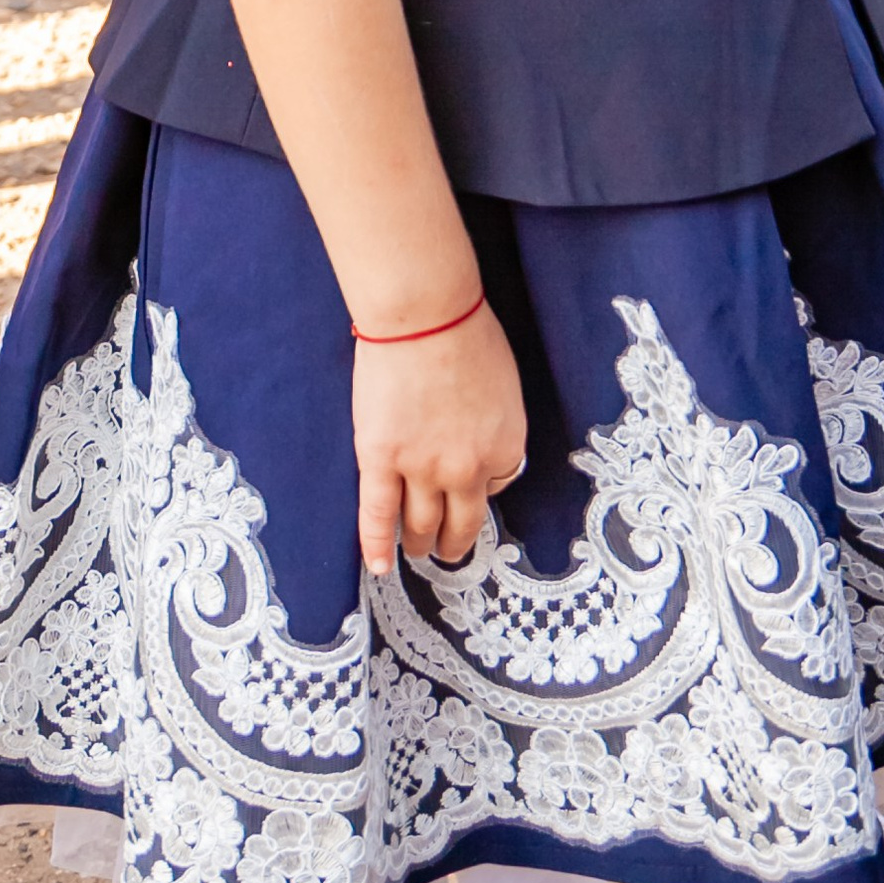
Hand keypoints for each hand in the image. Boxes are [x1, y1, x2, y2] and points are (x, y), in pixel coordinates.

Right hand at [351, 298, 525, 571]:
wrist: (425, 316)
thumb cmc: (466, 333)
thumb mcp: (503, 385)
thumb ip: (493, 423)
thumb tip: (477, 440)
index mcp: (505, 447)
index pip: (496, 485)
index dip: (479, 486)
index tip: (469, 489)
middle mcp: (468, 470)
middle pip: (464, 520)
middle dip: (455, 540)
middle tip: (449, 552)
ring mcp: (423, 470)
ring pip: (421, 524)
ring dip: (421, 543)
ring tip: (417, 552)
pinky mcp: (381, 462)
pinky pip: (378, 515)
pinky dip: (377, 545)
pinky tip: (379, 566)